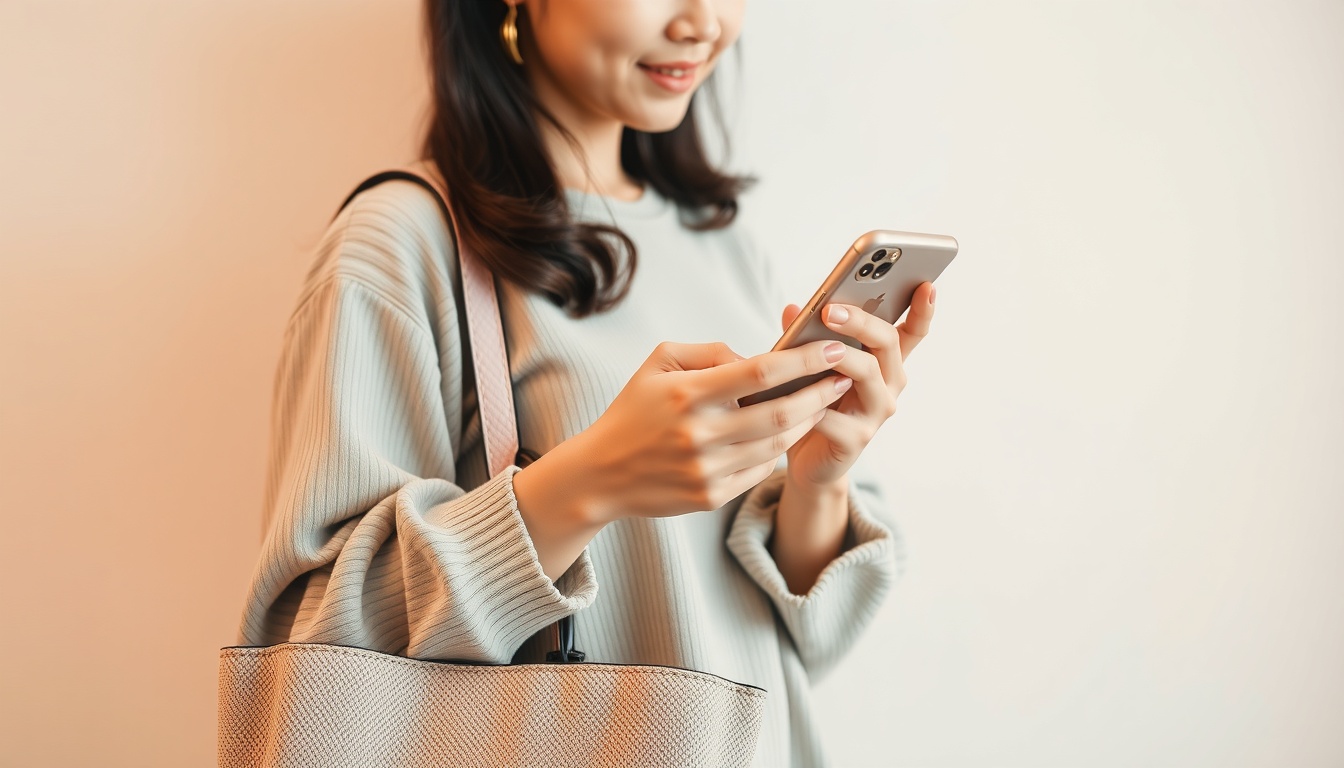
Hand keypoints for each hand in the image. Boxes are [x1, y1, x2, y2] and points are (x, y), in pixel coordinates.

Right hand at [563, 340, 853, 523]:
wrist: (600, 475)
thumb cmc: (634, 410)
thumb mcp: (658, 363)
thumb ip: (709, 351)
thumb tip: (756, 355)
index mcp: (686, 394)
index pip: (759, 373)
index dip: (803, 360)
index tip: (832, 349)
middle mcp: (699, 434)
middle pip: (780, 412)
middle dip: (820, 393)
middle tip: (845, 376)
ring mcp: (706, 469)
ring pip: (777, 444)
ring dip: (807, 421)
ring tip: (824, 401)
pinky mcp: (711, 497)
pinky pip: (760, 470)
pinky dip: (779, 450)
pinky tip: (789, 433)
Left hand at [781, 281, 937, 489]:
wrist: (811, 459)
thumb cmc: (816, 403)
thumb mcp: (812, 366)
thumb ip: (808, 337)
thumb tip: (792, 309)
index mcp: (885, 362)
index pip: (912, 331)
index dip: (923, 309)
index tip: (927, 284)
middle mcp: (890, 384)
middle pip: (887, 343)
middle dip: (861, 322)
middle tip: (830, 310)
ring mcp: (877, 411)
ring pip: (867, 373)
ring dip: (840, 356)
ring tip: (815, 345)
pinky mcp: (857, 438)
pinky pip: (837, 417)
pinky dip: (817, 404)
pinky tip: (798, 396)